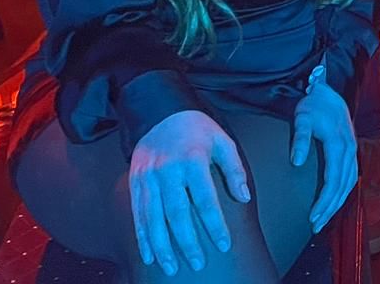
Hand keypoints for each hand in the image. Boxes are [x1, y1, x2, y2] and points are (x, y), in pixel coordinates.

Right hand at [129, 110, 249, 276]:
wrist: (161, 112)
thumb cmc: (198, 130)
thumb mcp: (222, 141)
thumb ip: (234, 169)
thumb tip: (243, 197)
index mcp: (193, 159)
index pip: (206, 199)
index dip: (215, 224)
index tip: (224, 244)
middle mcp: (168, 170)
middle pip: (177, 212)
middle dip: (187, 242)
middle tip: (197, 263)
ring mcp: (149, 177)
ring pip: (154, 217)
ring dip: (162, 246)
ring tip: (171, 267)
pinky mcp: (136, 181)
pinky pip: (138, 214)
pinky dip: (143, 237)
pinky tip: (150, 254)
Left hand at [291, 71, 357, 232]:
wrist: (327, 91)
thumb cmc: (313, 104)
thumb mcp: (302, 117)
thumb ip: (300, 139)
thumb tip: (296, 162)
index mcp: (338, 144)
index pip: (333, 179)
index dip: (324, 200)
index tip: (313, 216)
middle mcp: (349, 149)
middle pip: (343, 186)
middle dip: (330, 208)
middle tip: (315, 226)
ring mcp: (352, 150)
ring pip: (349, 183)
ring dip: (337, 203)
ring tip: (323, 219)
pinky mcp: (351, 150)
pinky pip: (351, 176)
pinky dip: (344, 192)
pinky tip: (335, 202)